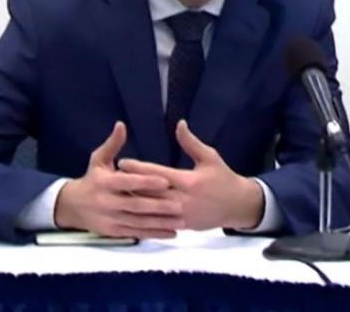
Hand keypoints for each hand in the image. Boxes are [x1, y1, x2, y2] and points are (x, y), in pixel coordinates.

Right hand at [53, 121, 183, 238]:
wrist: (72, 206)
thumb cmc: (92, 178)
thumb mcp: (98, 159)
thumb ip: (112, 144)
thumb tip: (121, 125)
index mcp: (104, 182)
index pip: (128, 182)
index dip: (146, 182)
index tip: (166, 181)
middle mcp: (107, 202)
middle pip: (136, 205)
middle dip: (158, 206)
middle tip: (180, 204)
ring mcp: (110, 219)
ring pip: (139, 222)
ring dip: (160, 223)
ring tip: (180, 221)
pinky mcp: (114, 232)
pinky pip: (137, 234)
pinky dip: (154, 234)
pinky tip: (170, 233)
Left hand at [118, 120, 263, 230]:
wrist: (238, 206)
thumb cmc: (223, 178)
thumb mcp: (210, 157)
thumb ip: (191, 142)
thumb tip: (179, 124)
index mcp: (188, 181)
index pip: (157, 174)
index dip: (139, 168)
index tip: (121, 162)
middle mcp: (183, 200)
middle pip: (150, 193)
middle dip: (130, 186)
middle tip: (111, 179)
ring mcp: (182, 215)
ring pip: (152, 210)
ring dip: (135, 202)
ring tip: (116, 194)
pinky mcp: (183, 225)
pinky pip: (160, 222)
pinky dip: (145, 216)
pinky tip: (132, 210)